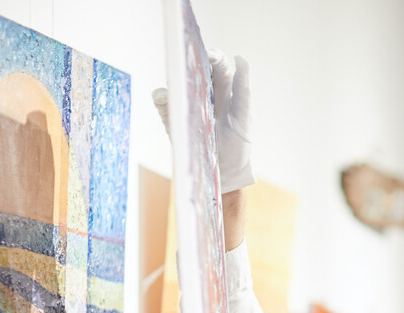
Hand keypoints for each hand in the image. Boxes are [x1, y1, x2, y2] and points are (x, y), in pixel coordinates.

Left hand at [148, 49, 253, 191]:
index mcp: (198, 94)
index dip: (191, 57)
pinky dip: (244, 76)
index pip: (196, 70)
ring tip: (214, 55)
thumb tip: (159, 92)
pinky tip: (241, 61)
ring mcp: (230, 104)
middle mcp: (215, 95)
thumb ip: (167, 109)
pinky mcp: (243, 117)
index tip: (181, 47)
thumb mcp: (177, 128)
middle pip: (212, 68)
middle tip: (196, 51)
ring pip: (227, 76)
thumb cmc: (196, 149)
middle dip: (206, 57)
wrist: (216, 175)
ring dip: (221, 62)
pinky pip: (244, 93)